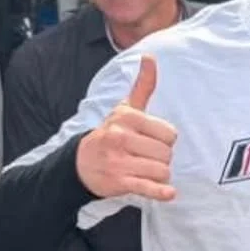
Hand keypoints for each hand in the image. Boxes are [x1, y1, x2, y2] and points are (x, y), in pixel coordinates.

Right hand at [76, 55, 176, 200]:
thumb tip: (150, 57)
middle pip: (167, 153)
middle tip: (147, 157)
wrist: (80, 163)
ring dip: (160, 174)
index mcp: (127, 118)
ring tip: (147, 170)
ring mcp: (119, 161)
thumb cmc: (110, 133)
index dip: (165, 139)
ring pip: (162, 170)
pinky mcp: (119, 182)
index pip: (169, 133)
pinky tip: (169, 193)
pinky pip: (148, 188)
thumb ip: (142, 86)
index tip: (153, 140)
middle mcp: (121, 138)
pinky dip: (161, 192)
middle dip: (162, 157)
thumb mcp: (124, 109)